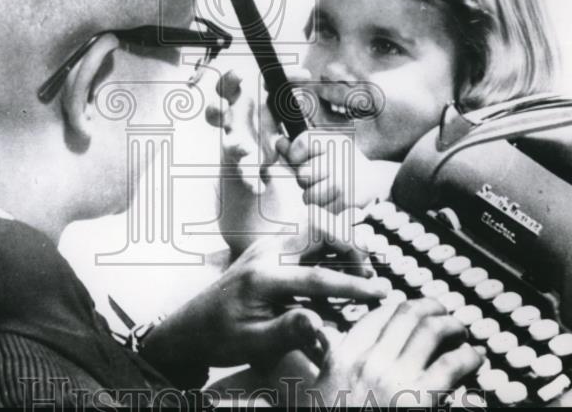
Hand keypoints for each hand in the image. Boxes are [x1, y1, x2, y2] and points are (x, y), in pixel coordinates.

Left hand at [140, 208, 385, 370]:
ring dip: (339, 245)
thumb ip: (288, 330)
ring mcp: (267, 246)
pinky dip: (326, 250)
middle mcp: (266, 252)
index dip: (354, 285)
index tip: (381, 292)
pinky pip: (305, 239)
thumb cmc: (221, 338)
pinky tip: (336, 273)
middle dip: (349, 246)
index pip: (318, 276)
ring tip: (358, 273)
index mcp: (263, 276)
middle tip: (368, 274)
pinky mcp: (268, 249)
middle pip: (319, 229)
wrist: (190, 326)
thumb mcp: (253, 343)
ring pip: (313, 229)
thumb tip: (321, 323)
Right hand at [205, 70, 282, 191]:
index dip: (229, 80)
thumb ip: (291, 82)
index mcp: (237, 100)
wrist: (265, 143)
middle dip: (216, 109)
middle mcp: (231, 121)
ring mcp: (235, 143)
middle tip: (223, 107)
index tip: (241, 74)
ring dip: (235, 146)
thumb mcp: (279, 96)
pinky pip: (245, 174)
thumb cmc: (267, 111)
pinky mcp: (245, 164)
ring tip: (245, 149)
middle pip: (215, 112)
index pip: (226, 87)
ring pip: (228, 145)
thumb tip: (305, 73)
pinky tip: (260, 187)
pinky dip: (251, 181)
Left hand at [278, 132, 398, 211]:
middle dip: (306, 180)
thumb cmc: (344, 163)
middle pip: (302, 174)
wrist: (377, 182)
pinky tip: (335, 200)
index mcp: (334, 141)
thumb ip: (300, 146)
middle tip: (320, 178)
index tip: (301, 158)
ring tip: (327, 190)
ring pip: (308, 196)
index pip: (301, 144)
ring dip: (314, 197)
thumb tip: (278, 142)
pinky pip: (320, 210)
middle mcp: (340, 158)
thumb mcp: (327, 147)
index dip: (295, 154)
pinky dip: (324, 209)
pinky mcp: (346, 201)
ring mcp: (343, 181)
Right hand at [310, 299, 480, 407]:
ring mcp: (395, 377)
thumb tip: (345, 343)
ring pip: (432, 329)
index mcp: (343, 357)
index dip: (402, 307)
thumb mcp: (323, 392)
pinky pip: (453, 363)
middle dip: (431, 308)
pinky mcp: (422, 398)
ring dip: (453, 326)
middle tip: (444, 314)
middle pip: (407, 313)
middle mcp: (368, 360)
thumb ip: (338, 366)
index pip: (378, 315)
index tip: (415, 310)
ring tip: (462, 334)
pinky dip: (469, 356)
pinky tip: (475, 360)